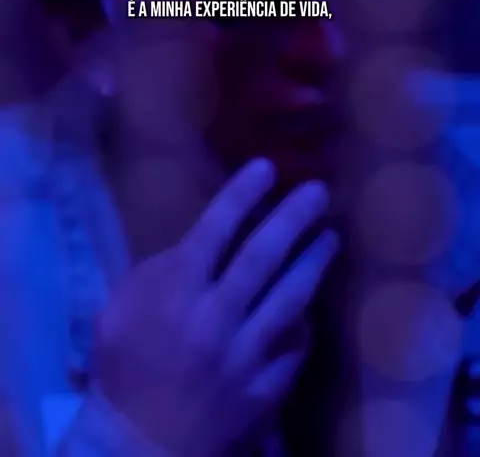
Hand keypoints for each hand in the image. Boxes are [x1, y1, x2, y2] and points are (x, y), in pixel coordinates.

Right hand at [94, 158, 337, 456]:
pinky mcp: (265, 388)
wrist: (139, 442)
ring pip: (290, 298)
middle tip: (318, 191)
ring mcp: (245, 354)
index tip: (266, 167)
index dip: (241, 195)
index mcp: (176, 293)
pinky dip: (304, 325)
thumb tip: (199, 244)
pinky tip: (311, 305)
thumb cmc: (124, 365)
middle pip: (262, 257)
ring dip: (313, 262)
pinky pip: (294, 348)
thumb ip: (158, 272)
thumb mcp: (119, 308)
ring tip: (331, 235)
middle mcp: (215, 317)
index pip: (215, 231)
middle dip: (293, 218)